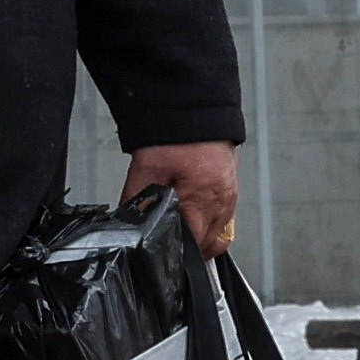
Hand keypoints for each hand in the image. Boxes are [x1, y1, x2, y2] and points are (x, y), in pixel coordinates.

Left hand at [128, 141, 242, 258]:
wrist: (193, 109)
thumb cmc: (175, 134)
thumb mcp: (146, 170)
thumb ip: (136, 200)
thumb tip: (128, 223)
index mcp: (204, 199)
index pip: (195, 246)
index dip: (176, 250)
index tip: (165, 247)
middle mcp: (223, 201)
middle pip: (209, 245)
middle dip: (189, 245)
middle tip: (170, 233)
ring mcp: (230, 195)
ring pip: (218, 233)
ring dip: (201, 234)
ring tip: (182, 221)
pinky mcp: (231, 187)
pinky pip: (223, 217)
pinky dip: (208, 219)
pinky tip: (193, 209)